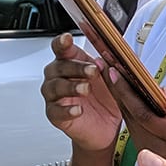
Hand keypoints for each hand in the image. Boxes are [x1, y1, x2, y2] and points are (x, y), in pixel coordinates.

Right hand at [41, 33, 120, 151]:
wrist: (106, 127)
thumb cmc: (105, 99)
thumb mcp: (111, 80)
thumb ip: (107, 69)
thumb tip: (105, 60)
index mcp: (71, 63)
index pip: (61, 49)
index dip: (62, 42)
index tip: (67, 39)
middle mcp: (58, 77)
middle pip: (59, 67)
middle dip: (76, 68)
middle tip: (93, 71)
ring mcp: (55, 97)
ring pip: (55, 87)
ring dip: (71, 87)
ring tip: (86, 89)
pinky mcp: (55, 115)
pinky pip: (56, 111)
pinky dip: (67, 110)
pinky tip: (78, 110)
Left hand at [103, 66, 165, 165]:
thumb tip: (161, 97)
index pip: (143, 112)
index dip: (126, 92)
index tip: (114, 72)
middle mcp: (159, 150)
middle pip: (130, 116)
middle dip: (116, 91)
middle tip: (104, 68)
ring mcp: (151, 158)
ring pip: (130, 125)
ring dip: (121, 102)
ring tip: (113, 79)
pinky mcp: (148, 164)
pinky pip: (136, 135)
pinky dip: (131, 116)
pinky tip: (128, 102)